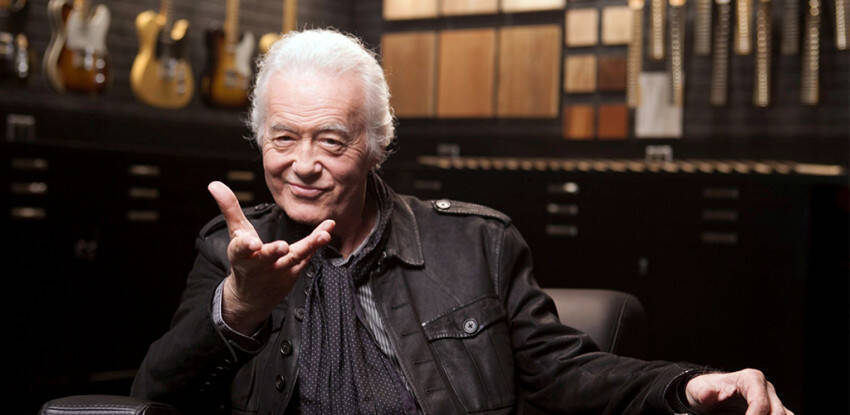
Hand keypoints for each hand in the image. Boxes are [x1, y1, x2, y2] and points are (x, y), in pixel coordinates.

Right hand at [207, 181, 334, 333]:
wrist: (251, 296)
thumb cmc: (244, 258)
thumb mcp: (236, 233)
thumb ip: (229, 208)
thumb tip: (214, 184)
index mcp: (242, 255)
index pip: (241, 249)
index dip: (246, 246)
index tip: (252, 243)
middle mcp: (260, 265)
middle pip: (268, 257)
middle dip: (275, 252)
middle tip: (283, 247)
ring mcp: (279, 270)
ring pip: (295, 257)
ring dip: (309, 246)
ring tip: (322, 235)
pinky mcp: (294, 273)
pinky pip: (307, 256)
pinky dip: (317, 244)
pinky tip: (328, 230)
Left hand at [685, 369, 792, 414]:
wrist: (708, 396)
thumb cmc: (704, 390)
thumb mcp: (698, 390)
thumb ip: (704, 392)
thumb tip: (711, 393)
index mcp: (750, 378)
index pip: (759, 402)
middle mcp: (765, 388)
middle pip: (776, 412)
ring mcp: (772, 400)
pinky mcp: (773, 412)